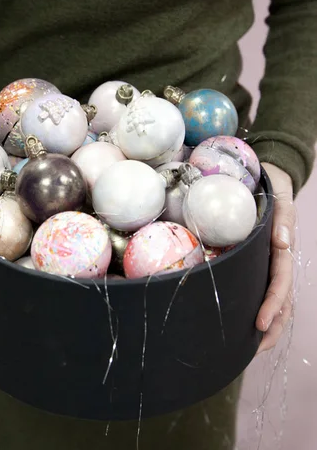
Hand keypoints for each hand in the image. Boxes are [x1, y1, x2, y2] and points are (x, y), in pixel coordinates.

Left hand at [255, 162, 294, 353]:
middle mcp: (276, 261)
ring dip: (267, 326)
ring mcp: (267, 264)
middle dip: (271, 326)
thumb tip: (284, 242)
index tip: (260, 323)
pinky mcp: (256, 263)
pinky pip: (259, 289)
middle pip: (281, 300)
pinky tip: (244, 325)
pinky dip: (256, 308)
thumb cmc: (272, 189)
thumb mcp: (280, 197)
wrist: (266, 180)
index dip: (272, 304)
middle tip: (254, 348)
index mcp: (282, 249)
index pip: (280, 282)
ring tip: (251, 348)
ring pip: (274, 301)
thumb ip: (283, 218)